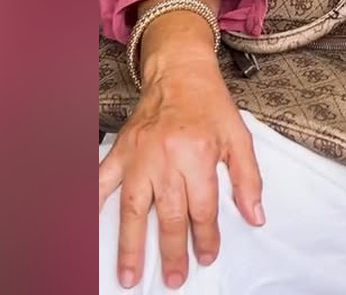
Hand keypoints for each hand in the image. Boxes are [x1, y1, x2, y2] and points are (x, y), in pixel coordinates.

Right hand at [97, 43, 264, 289]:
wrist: (179, 71)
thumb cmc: (210, 105)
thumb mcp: (239, 137)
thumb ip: (247, 178)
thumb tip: (255, 215)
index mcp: (198, 154)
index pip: (202, 208)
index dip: (205, 237)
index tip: (206, 256)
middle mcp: (166, 157)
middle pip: (168, 215)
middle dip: (171, 251)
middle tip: (174, 279)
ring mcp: (138, 155)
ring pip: (132, 208)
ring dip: (131, 244)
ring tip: (129, 274)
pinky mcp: (121, 150)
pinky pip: (102, 181)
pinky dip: (94, 204)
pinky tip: (90, 228)